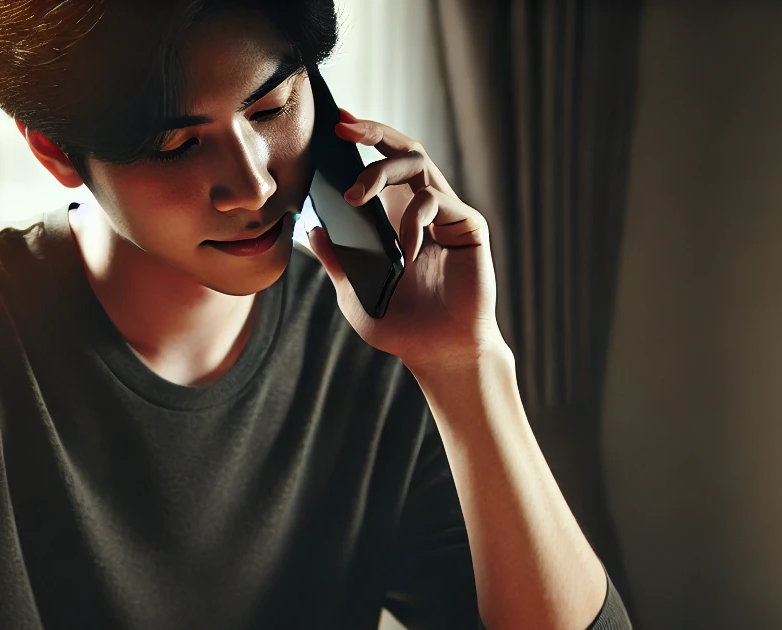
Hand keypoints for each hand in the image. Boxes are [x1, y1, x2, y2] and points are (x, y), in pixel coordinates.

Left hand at [306, 111, 501, 376]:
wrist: (439, 353)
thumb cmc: (401, 326)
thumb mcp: (354, 292)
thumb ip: (337, 259)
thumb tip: (312, 227)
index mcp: (398, 216)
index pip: (382, 163)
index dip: (363, 139)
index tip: (335, 124)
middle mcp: (425, 207)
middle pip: (405, 148)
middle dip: (373, 132)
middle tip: (343, 129)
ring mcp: (448, 213)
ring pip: (420, 164)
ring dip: (382, 171)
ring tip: (356, 198)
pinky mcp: (469, 226)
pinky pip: (435, 203)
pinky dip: (412, 223)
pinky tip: (405, 254)